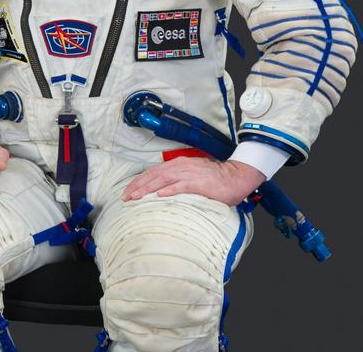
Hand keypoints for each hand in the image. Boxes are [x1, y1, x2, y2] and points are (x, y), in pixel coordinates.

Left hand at [122, 157, 266, 205]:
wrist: (237, 176)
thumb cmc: (215, 179)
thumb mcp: (191, 176)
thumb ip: (177, 181)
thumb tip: (161, 190)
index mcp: (177, 165)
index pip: (152, 172)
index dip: (138, 181)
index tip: (127, 191)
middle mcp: (181, 167)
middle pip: (153, 175)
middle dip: (137, 186)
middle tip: (125, 197)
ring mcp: (190, 174)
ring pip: (163, 180)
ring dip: (148, 188)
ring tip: (136, 196)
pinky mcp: (200, 183)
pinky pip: (182, 186)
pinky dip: (170, 190)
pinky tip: (160, 195)